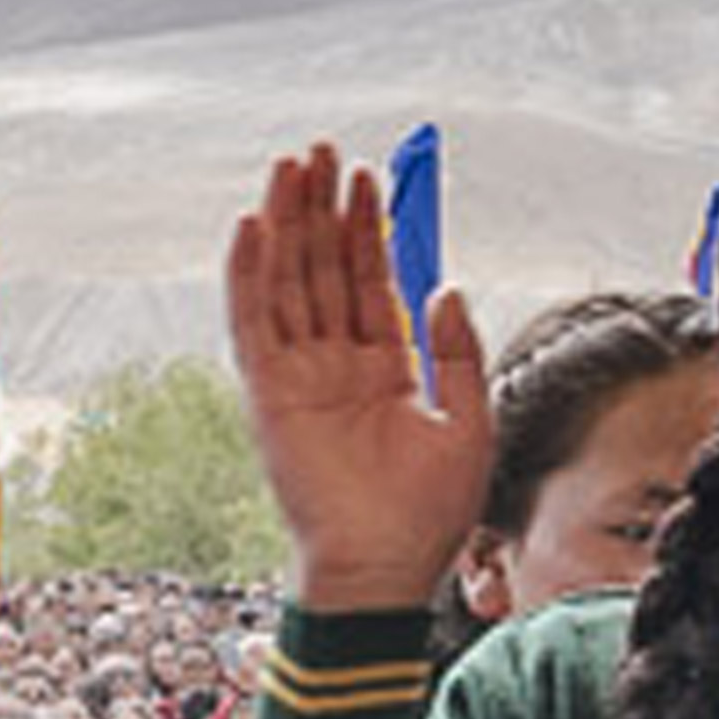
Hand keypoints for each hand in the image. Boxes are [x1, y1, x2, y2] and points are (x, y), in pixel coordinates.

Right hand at [222, 145, 492, 611]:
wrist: (386, 567)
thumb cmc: (428, 514)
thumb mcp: (468, 422)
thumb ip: (457, 354)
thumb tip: (443, 288)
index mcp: (383, 371)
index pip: (369, 284)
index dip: (367, 231)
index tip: (368, 178)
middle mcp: (335, 367)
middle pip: (324, 270)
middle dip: (323, 210)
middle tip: (324, 151)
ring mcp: (299, 378)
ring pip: (288, 283)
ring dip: (288, 225)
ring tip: (292, 167)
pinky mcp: (270, 394)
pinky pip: (254, 323)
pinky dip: (250, 274)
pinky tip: (255, 225)